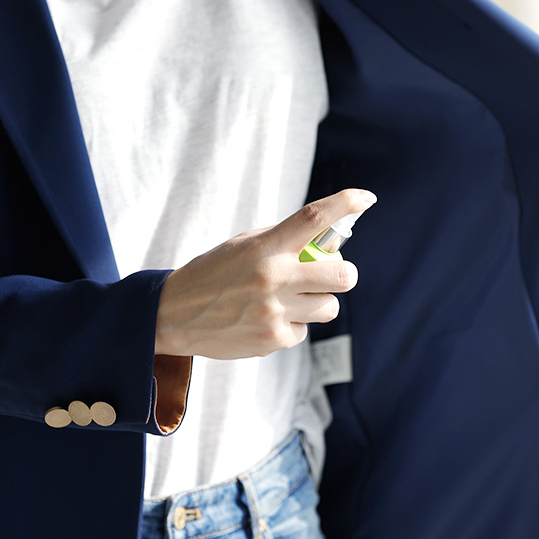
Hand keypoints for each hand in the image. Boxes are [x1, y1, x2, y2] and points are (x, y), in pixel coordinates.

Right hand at [154, 188, 376, 359]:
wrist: (173, 315)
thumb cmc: (211, 274)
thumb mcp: (242, 246)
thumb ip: (281, 240)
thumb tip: (324, 239)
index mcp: (264, 248)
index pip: (313, 218)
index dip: (345, 204)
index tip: (365, 198)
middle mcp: (273, 279)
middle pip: (341, 275)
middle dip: (344, 274)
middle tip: (331, 274)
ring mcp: (274, 312)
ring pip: (328, 307)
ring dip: (318, 302)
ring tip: (291, 301)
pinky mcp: (272, 340)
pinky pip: (303, 331)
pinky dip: (293, 325)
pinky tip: (266, 319)